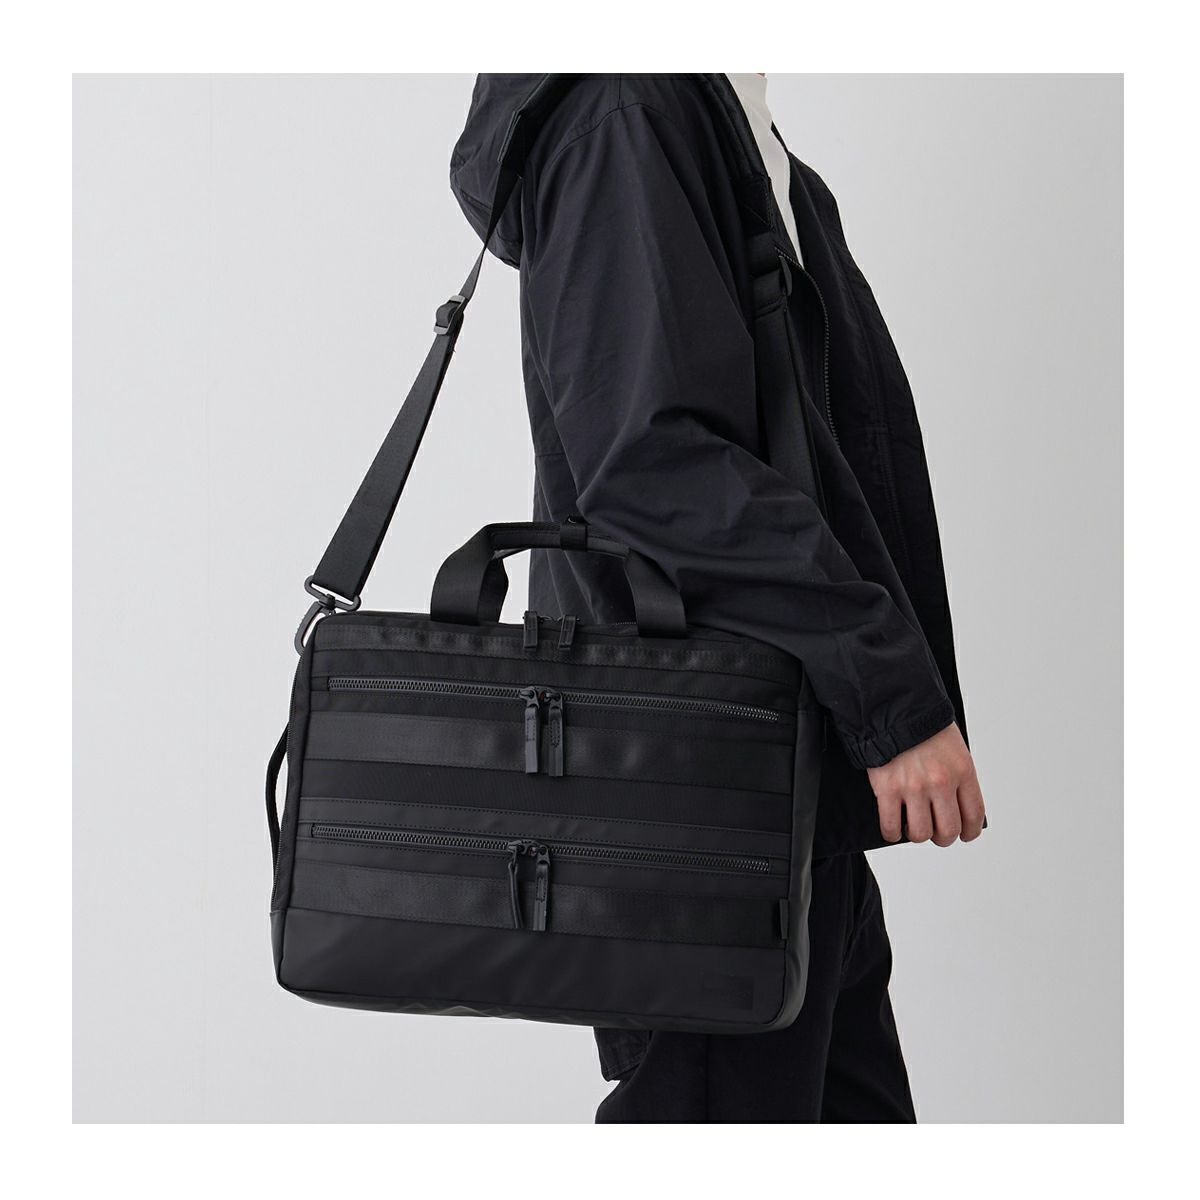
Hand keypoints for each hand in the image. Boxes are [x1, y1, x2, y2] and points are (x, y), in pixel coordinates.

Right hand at [866, 723, 984, 846]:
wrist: (892, 705)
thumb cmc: (923, 725)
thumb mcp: (954, 748)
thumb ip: (958, 777)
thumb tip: (954, 807)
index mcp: (963, 771)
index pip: (974, 816)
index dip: (969, 832)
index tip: (963, 834)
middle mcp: (941, 782)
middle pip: (948, 831)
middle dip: (942, 837)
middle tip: (935, 832)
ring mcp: (913, 787)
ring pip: (920, 833)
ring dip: (917, 835)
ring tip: (911, 826)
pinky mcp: (887, 788)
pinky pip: (890, 826)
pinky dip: (892, 833)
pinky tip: (893, 827)